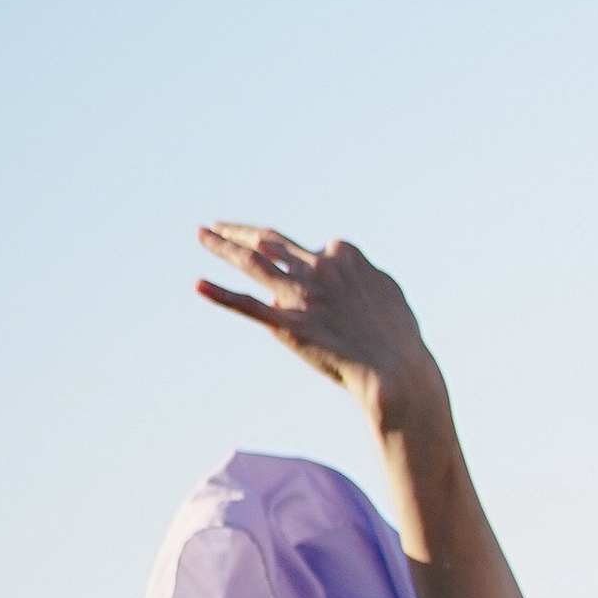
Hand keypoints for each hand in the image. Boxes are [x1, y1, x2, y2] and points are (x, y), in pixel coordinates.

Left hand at [195, 221, 438, 429]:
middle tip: (219, 226)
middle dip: (242, 232)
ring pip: (252, 262)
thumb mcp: (389, 292)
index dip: (303, 262)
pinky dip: (220, 293)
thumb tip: (354, 264)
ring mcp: (299, 294)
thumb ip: (366, 275)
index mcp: (343, 255)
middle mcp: (317, 267)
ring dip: (223, 245)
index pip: (311, 250)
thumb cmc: (399, 337)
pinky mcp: (286, 324)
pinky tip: (198, 284)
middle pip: (270, 241)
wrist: (395, 370)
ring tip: (202, 234)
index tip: (301, 274)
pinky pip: (246, 304)